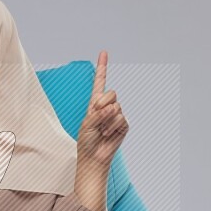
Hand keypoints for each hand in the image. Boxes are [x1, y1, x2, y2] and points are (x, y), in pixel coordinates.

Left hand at [76, 50, 128, 167]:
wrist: (94, 157)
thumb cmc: (86, 141)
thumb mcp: (86, 124)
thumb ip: (97, 113)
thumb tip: (111, 108)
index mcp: (95, 103)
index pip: (99, 82)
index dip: (102, 67)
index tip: (103, 53)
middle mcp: (106, 107)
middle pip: (111, 93)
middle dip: (103, 103)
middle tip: (96, 115)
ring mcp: (116, 115)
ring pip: (116, 108)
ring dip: (106, 120)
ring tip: (101, 130)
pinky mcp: (123, 125)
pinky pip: (121, 119)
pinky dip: (112, 127)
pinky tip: (107, 134)